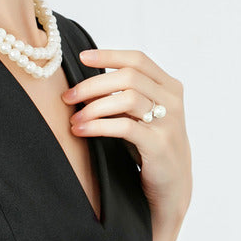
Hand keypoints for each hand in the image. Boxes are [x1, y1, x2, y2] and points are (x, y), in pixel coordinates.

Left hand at [62, 49, 191, 224]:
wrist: (172, 185)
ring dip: (93, 107)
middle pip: (128, 76)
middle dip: (92, 85)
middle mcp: (172, 100)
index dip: (109, 55)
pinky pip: (124, 126)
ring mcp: (169, 122)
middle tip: (68, 96)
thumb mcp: (139, 114)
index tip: (82, 57)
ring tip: (73, 119)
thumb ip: (122, 94)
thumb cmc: (149, 144)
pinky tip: (81, 130)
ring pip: (126, 98)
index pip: (138, 59)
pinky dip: (98, 125)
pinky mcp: (159, 145)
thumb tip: (83, 84)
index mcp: (169, 86)